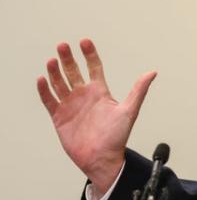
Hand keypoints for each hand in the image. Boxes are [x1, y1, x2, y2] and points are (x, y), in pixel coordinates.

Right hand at [36, 39, 155, 194]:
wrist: (102, 158)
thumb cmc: (117, 137)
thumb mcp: (129, 110)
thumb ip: (139, 90)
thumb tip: (152, 72)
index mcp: (100, 92)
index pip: (94, 67)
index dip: (89, 54)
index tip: (85, 41)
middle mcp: (84, 96)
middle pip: (73, 72)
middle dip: (68, 59)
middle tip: (63, 45)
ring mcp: (71, 105)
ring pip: (59, 83)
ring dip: (54, 72)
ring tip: (52, 60)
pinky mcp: (59, 117)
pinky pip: (49, 100)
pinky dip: (44, 90)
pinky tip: (42, 79)